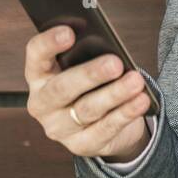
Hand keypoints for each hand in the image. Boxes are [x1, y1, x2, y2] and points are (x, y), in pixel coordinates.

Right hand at [24, 25, 151, 162]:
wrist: (102, 124)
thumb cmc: (92, 84)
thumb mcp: (84, 66)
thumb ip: (89, 54)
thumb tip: (110, 47)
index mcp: (39, 75)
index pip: (36, 55)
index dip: (49, 43)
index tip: (69, 32)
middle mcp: (42, 103)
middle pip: (62, 88)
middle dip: (90, 74)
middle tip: (115, 63)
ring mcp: (59, 128)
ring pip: (87, 109)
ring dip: (114, 94)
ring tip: (136, 81)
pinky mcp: (81, 145)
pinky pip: (105, 129)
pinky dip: (125, 113)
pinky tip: (141, 100)